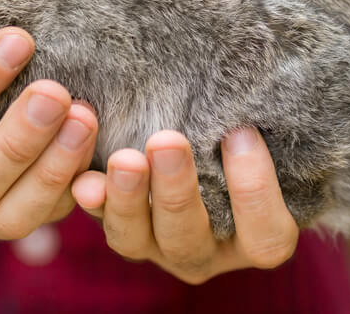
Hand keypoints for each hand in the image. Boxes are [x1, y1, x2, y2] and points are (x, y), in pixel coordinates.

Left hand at [71, 128, 298, 283]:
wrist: (205, 141)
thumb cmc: (246, 137)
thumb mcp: (259, 138)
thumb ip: (257, 130)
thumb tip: (253, 99)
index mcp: (255, 238)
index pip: (265, 237)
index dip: (254, 191)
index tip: (240, 133)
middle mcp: (204, 250)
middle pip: (189, 238)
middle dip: (175, 190)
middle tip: (166, 141)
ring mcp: (156, 245)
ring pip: (134, 238)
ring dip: (125, 198)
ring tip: (123, 159)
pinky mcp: (120, 225)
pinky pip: (99, 219)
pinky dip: (91, 196)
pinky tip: (84, 177)